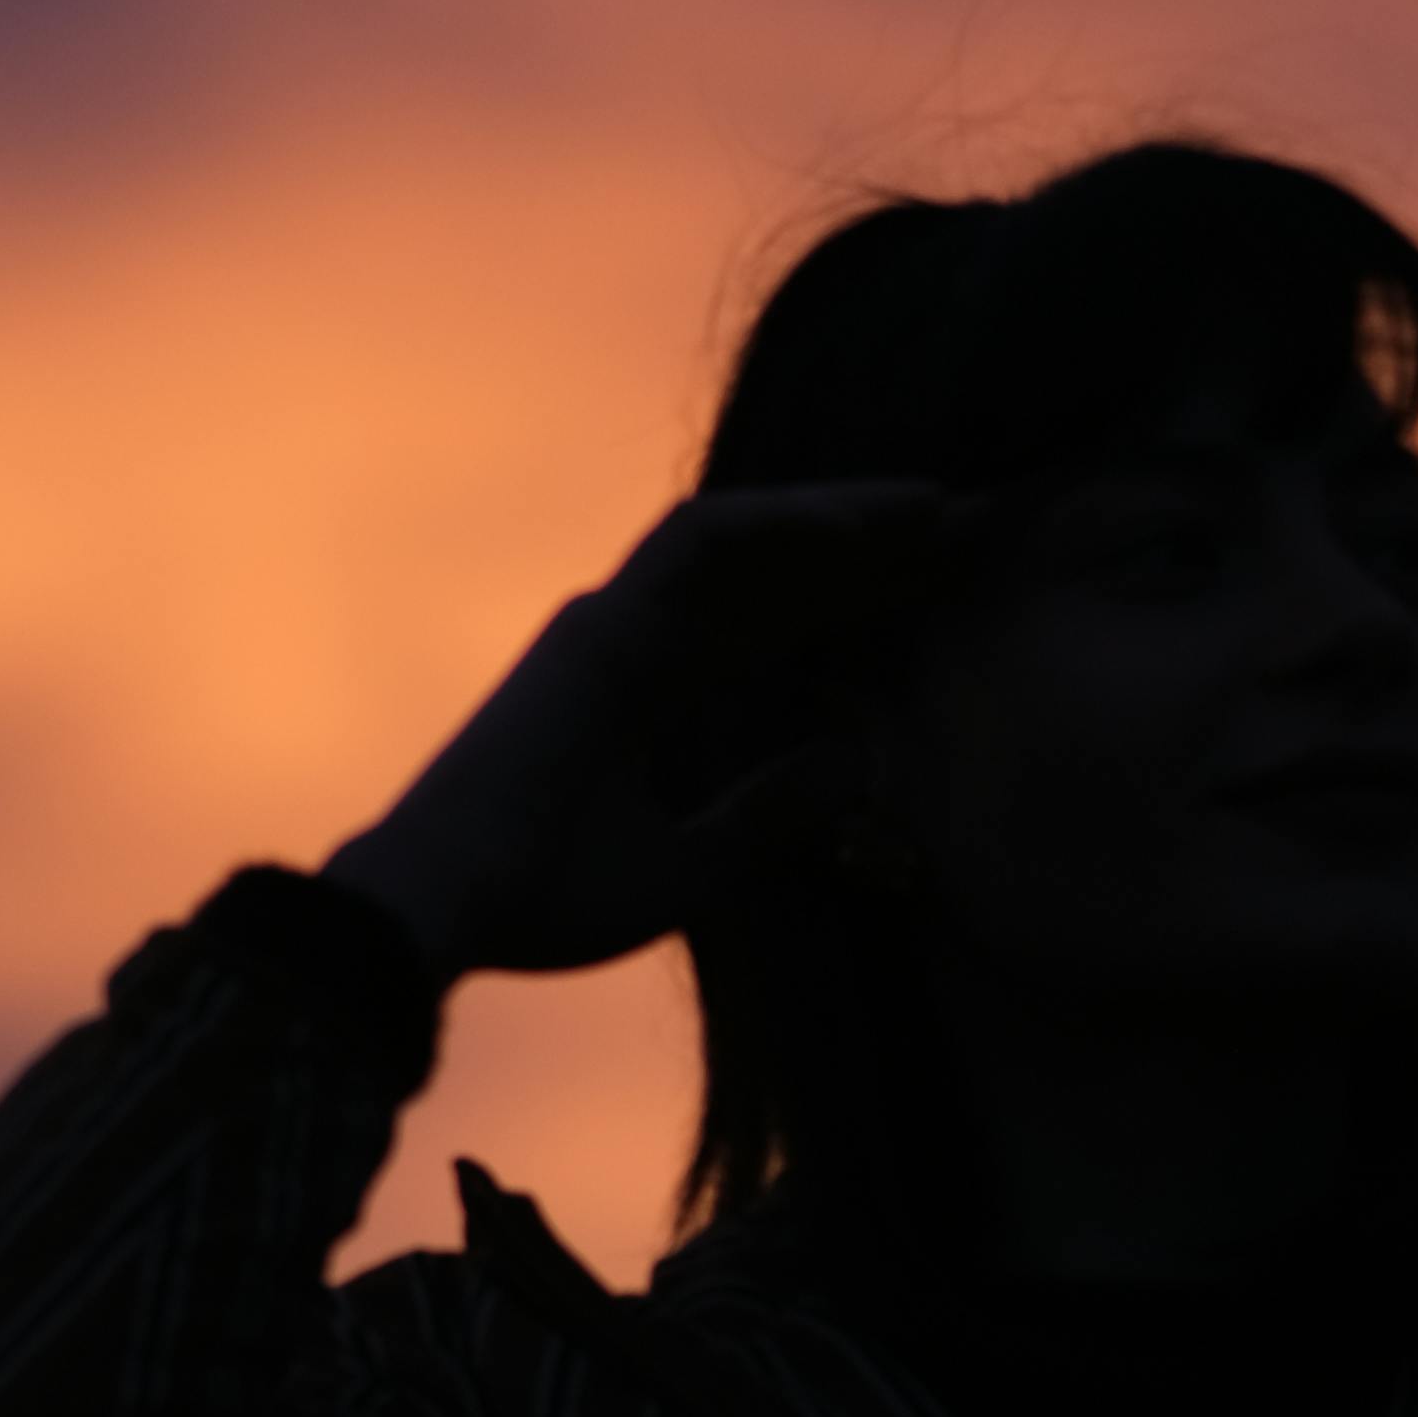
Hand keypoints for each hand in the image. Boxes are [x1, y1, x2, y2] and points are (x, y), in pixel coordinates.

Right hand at [323, 481, 950, 979]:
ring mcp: (618, 620)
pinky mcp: (605, 618)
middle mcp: (639, 640)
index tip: (948, 594)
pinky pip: (707, 540)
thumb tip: (854, 763)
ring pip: (752, 540)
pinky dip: (786, 523)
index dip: (860, 604)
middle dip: (871, 551)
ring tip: (938, 509)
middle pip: (775, 576)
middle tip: (971, 531)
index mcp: (654, 693)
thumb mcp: (694, 864)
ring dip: (843, 519)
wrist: (446, 907)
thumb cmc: (546, 900)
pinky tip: (866, 527)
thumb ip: (768, 811)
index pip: (776, 628)